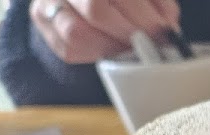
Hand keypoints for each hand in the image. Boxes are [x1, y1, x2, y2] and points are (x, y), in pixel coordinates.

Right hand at [29, 0, 180, 64]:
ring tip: (126, 46)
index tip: (164, 33)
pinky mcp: (40, 19)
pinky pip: (67, 49)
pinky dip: (94, 54)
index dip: (145, 17)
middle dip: (127, 32)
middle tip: (146, 43)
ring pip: (76, 33)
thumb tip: (169, 26)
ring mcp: (48, 0)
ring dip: (109, 46)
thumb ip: (157, 3)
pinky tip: (107, 47)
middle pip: (96, 9)